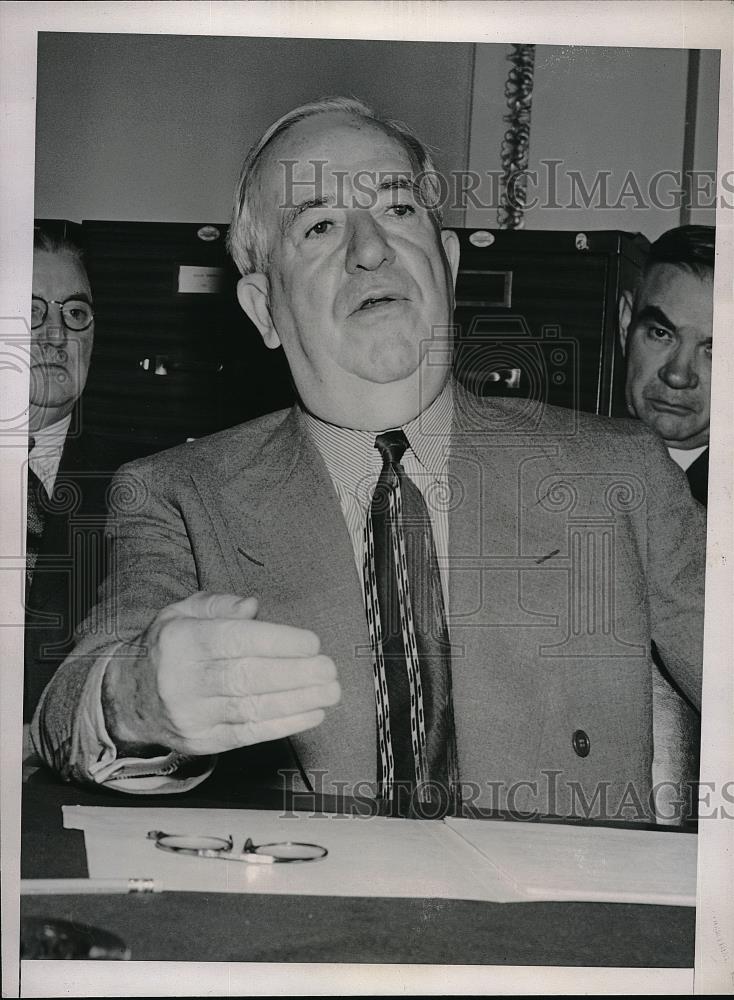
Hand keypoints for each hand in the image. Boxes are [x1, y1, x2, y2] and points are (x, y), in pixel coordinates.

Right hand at [102, 592, 339, 755]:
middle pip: (245, 677)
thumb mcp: (182, 613)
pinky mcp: (203, 742)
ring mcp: (193, 715)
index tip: (311, 643)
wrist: (128, 698)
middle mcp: (184, 680)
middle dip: (294, 674)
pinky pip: (248, 735)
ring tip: (329, 692)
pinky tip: (311, 714)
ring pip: (250, 708)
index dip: (276, 642)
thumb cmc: (169, 649)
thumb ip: (219, 605)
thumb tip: (252, 607)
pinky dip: (284, 725)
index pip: (234, 641)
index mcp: (182, 642)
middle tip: (328, 669)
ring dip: (297, 701)